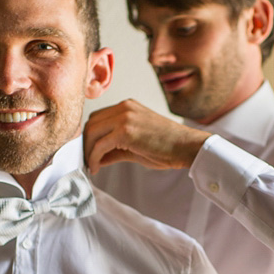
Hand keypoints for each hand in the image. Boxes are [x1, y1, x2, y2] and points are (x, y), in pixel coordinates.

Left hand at [83, 99, 210, 173]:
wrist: (187, 146)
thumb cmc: (167, 146)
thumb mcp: (136, 144)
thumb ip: (116, 147)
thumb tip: (98, 157)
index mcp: (127, 106)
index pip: (98, 117)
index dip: (91, 136)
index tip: (89, 151)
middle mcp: (124, 107)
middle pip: (91, 123)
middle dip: (86, 143)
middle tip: (87, 160)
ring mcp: (124, 117)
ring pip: (92, 133)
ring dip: (88, 151)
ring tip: (91, 165)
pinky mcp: (125, 131)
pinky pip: (100, 145)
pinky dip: (94, 157)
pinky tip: (97, 167)